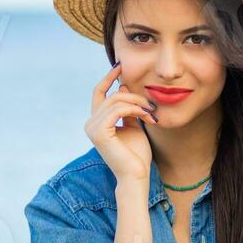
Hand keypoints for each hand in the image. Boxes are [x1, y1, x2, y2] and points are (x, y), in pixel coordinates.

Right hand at [86, 63, 157, 183]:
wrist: (136, 176)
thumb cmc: (136, 155)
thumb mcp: (133, 126)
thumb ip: (127, 108)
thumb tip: (123, 86)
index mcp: (96, 122)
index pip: (99, 93)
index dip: (109, 78)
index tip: (121, 66)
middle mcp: (90, 124)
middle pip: (111, 95)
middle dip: (134, 96)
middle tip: (151, 106)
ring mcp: (92, 128)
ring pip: (116, 100)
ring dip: (139, 104)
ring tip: (152, 114)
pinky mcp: (99, 132)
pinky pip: (118, 109)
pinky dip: (135, 110)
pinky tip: (146, 117)